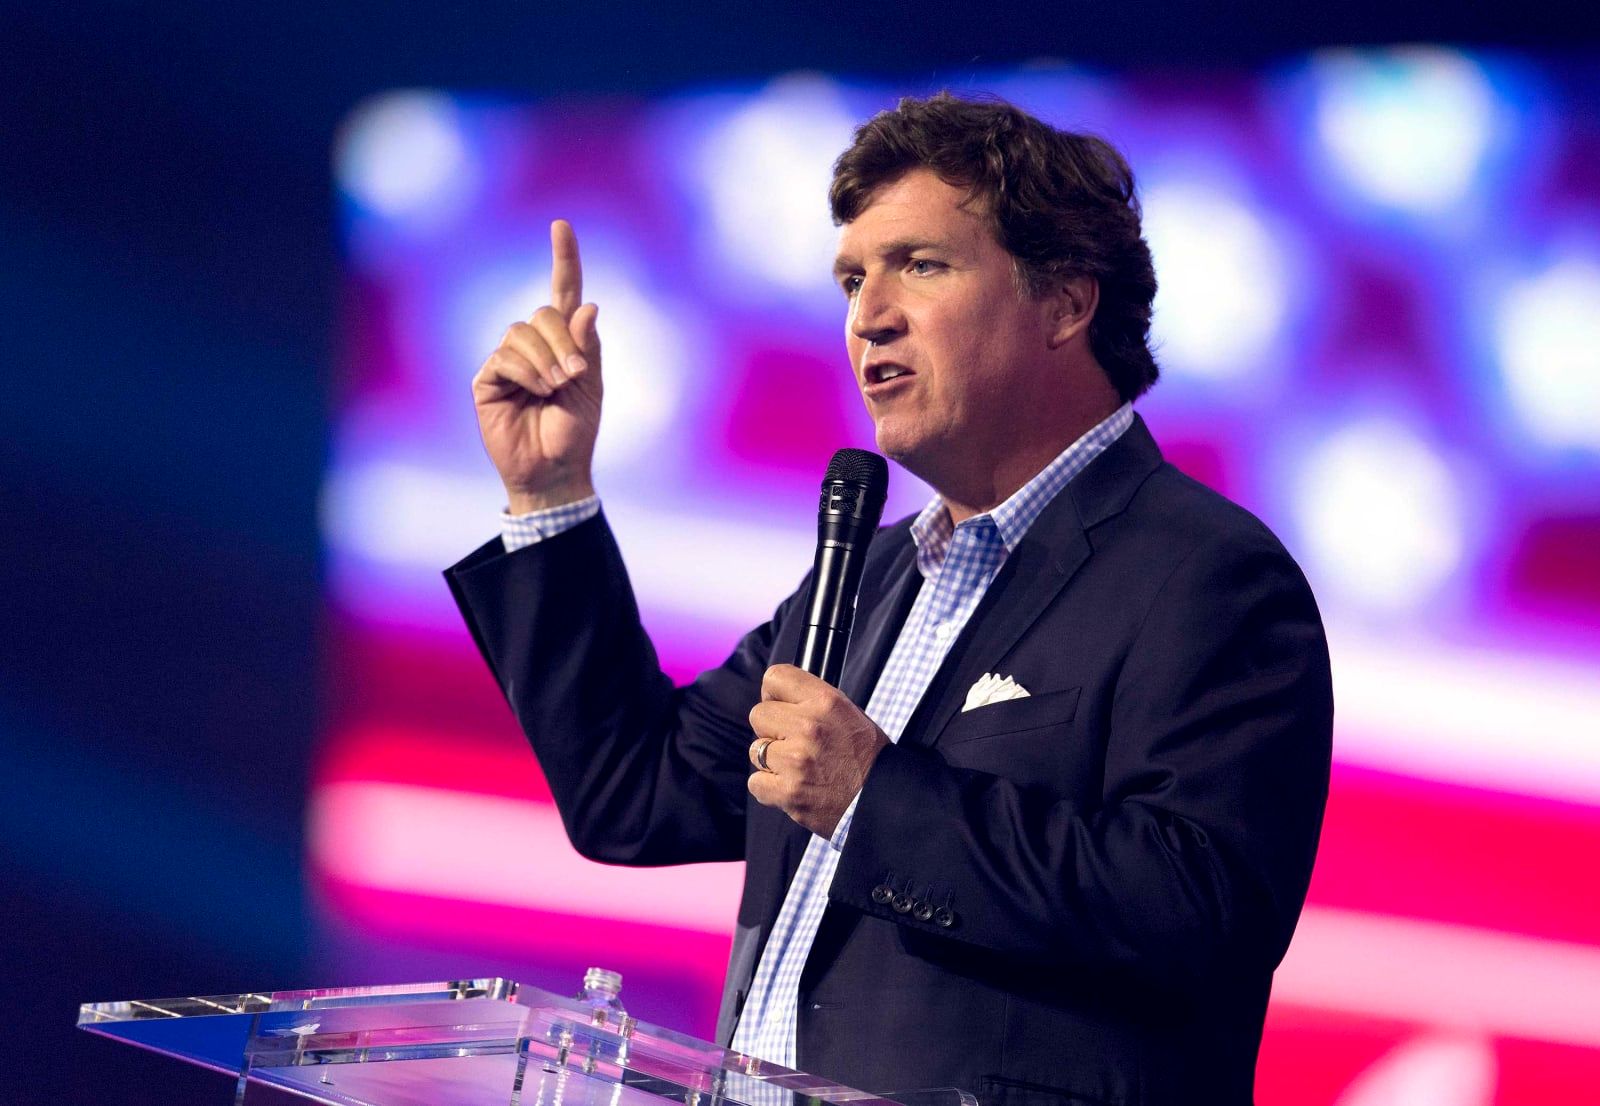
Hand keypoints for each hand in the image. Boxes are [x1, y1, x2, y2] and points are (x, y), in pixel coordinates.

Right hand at [472, 219, 602, 512]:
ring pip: (521, 333)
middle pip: (542, 314)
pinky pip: (505, 358)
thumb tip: (587, 305)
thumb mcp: (590, 387)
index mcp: (565, 343)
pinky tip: (535, 392)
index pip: (562, 292)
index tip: (561, 225)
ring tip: (554, 389)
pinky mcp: (488, 379)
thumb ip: (586, 347)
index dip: (564, 258)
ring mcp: (509, 360)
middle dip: (562, 341)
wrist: (554, 470)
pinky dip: (525, 372)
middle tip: (573, 375)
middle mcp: (535, 346)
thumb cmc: (574, 432)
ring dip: (544, 359)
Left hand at [747, 664, 889, 837]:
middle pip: (758, 715)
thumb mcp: (848, 714)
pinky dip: (769, 788)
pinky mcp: (788, 792)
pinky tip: (792, 787)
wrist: (882, 801)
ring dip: (772, 761)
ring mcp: (795, 761)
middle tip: (792, 742)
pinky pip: (756, 783)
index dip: (773, 693)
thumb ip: (812, 702)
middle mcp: (808, 727)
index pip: (775, 677)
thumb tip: (779, 697)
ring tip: (797, 768)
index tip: (778, 704)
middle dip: (771, 729)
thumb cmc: (867, 758)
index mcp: (825, 702)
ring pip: (756, 751)